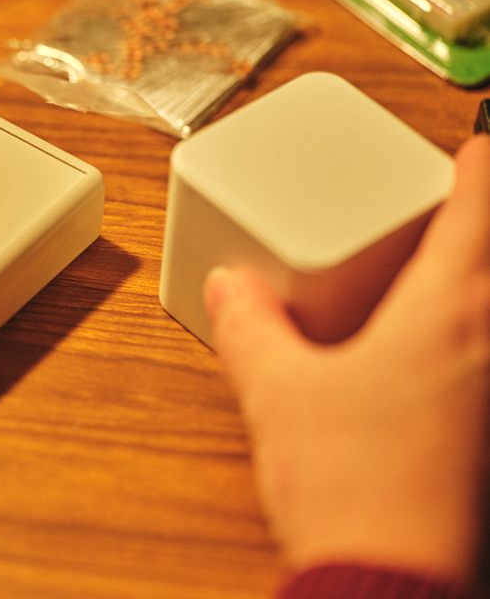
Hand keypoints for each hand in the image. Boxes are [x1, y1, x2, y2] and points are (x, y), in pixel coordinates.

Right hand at [204, 135, 489, 583]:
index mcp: (446, 313)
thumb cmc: (356, 490)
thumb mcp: (279, 395)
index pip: (479, 206)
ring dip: (481, 275)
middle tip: (461, 203)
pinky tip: (444, 352)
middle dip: (486, 216)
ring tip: (447, 274)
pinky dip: (474, 332)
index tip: (471, 145)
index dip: (478, 163)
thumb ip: (252, 328)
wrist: (390, 580)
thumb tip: (235, 289)